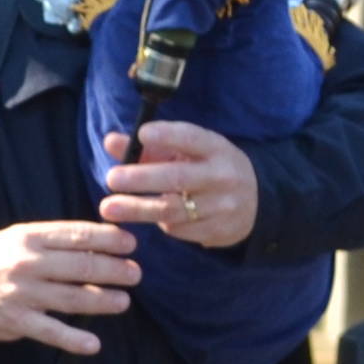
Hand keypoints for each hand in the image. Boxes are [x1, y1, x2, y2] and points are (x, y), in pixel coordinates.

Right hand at [0, 218, 137, 354]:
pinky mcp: (16, 322)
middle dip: (115, 270)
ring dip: (104, 300)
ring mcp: (23, 294)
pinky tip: (94, 344)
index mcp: (31, 238)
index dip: (110, 239)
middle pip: (82, 266)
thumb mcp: (17, 237)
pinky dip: (74, 340)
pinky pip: (52, 332)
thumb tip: (96, 241)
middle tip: (135, 274)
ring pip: (73, 297)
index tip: (131, 244)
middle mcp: (29, 264)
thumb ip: (53, 240)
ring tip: (123, 301)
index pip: (79, 235)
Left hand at [101, 121, 259, 249]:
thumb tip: (111, 141)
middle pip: (178, 177)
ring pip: (174, 209)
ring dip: (138, 209)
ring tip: (108, 208)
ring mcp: (223, 205)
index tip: (142, 133)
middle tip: (111, 178)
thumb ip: (150, 147)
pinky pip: (179, 228)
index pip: (192, 138)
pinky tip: (151, 217)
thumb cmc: (208, 169)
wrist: (255, 203)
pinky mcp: (218, 230)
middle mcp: (223, 175)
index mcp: (216, 148)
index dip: (168, 135)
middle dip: (142, 178)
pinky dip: (160, 222)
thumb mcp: (189, 152)